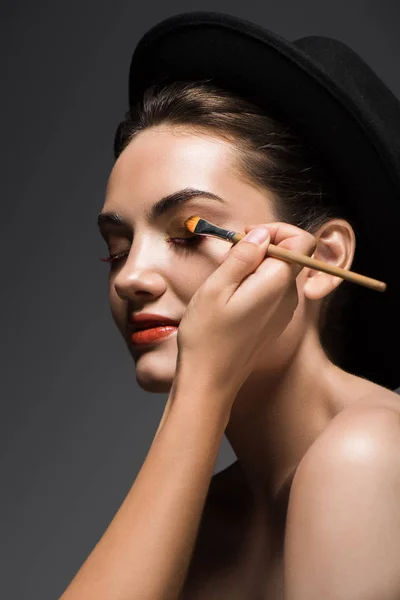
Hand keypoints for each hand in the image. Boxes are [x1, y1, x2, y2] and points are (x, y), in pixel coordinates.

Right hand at [176, 222, 316, 401]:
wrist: (210, 381)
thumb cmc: (207, 336)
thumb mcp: (216, 287)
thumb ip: (243, 257)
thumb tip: (262, 234)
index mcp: (277, 283)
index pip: (302, 241)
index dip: (277, 230)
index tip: (247, 236)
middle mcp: (289, 297)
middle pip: (292, 255)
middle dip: (264, 245)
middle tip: (232, 253)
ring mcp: (284, 312)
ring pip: (281, 272)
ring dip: (258, 265)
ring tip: (228, 277)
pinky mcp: (275, 322)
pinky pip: (274, 291)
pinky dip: (257, 283)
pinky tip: (233, 296)